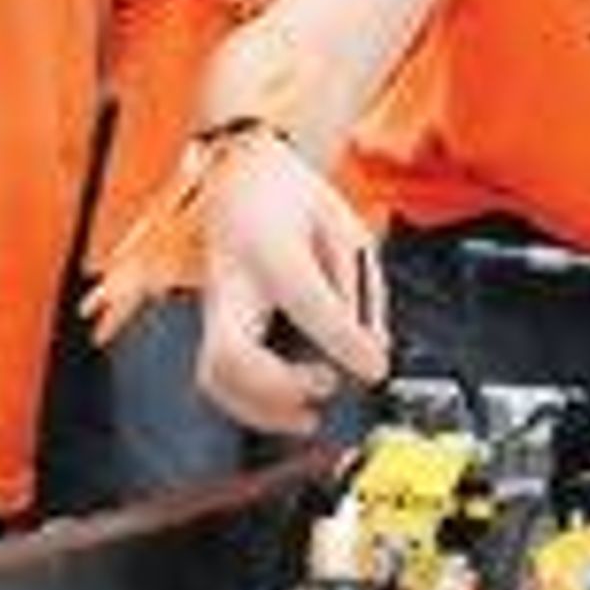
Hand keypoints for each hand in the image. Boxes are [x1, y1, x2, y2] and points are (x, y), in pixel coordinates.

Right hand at [121, 134, 388, 434]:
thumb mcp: (343, 228)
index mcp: (269, 244)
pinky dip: (250, 406)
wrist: (245, 174)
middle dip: (278, 388)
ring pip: (215, 376)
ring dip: (260, 409)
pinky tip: (288, 409)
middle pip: (230, 354)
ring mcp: (218, 306)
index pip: (302, 296)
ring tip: (308, 415)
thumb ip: (360, 288)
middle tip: (327, 386)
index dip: (339, 336)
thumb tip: (373, 348)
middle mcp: (233, 280)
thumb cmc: (294, 200)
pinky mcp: (217, 325)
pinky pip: (218, 378)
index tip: (374, 364)